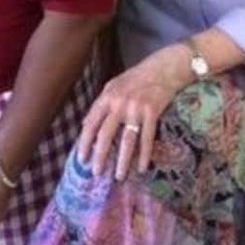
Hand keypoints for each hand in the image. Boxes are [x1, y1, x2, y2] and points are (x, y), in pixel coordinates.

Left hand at [78, 44, 191, 180]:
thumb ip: (100, 104)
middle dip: (100, 156)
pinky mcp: (152, 112)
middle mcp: (119, 103)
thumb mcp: (113, 86)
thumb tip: (84, 125)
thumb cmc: (137, 78)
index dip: (85, 142)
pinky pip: (146, 138)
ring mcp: (136, 108)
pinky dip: (144, 155)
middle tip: (96, 173)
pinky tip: (141, 168)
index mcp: (107, 96)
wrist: (162, 68)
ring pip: (126, 140)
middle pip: (106, 134)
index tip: (81, 159)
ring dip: (122, 161)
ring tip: (118, 177)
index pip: (91, 123)